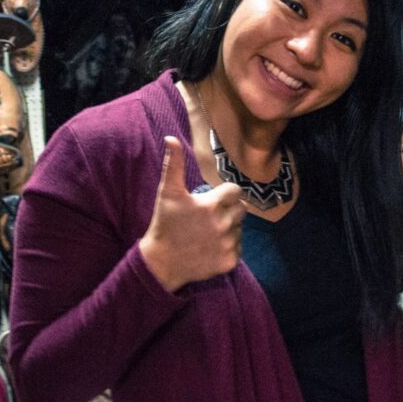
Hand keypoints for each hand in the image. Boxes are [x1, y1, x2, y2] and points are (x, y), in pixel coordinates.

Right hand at [139, 137, 245, 291]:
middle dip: (229, 210)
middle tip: (211, 216)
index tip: (212, 200)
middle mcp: (224, 224)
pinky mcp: (230, 261)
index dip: (225, 194)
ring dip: (229, 229)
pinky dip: (229, 247)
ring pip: (240, 229)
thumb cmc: (165, 224)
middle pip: (241, 209)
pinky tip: (212, 247)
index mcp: (212, 204)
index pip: (235, 191)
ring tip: (209, 233)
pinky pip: (239, 248)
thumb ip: (174, 164)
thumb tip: (171, 138)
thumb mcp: (168, 193)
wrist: (161, 263)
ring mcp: (228, 244)